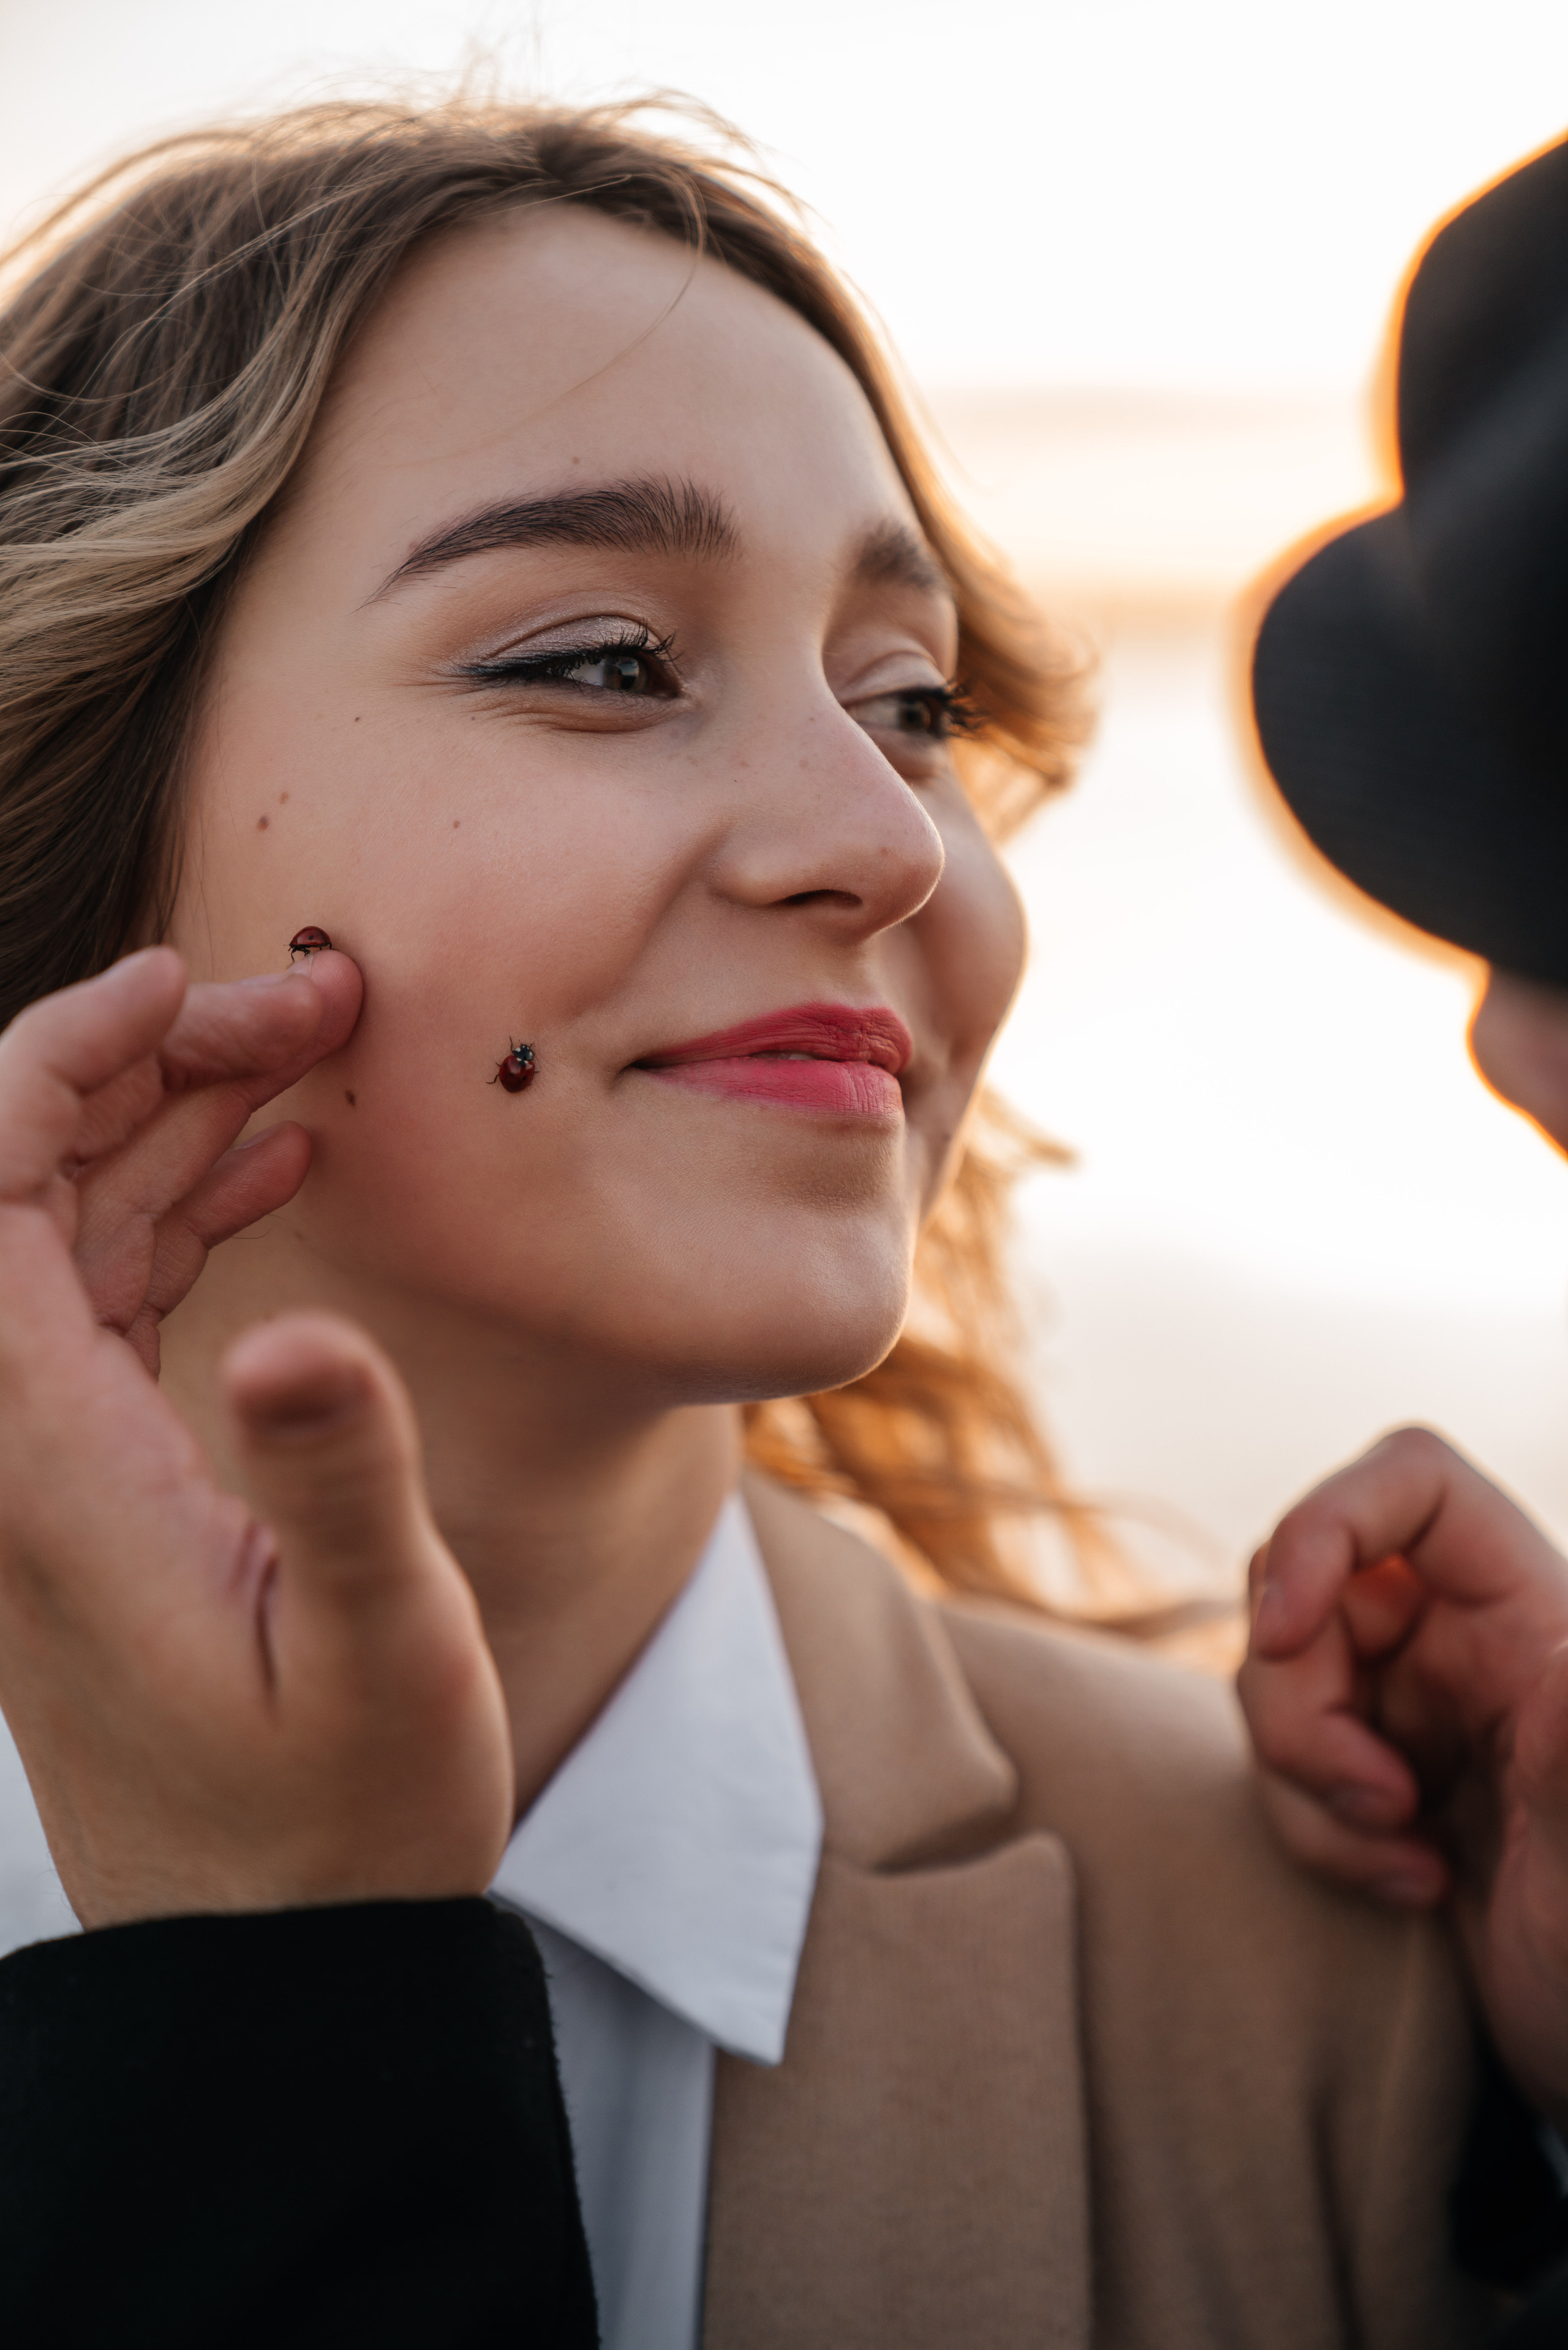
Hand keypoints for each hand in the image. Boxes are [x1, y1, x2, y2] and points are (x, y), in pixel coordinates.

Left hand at [0, 947, 512, 1927]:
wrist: (275, 1955)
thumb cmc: (339, 1817)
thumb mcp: (379, 1650)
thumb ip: (337, 1484)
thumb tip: (297, 1332)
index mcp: (48, 1465)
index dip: (55, 1057)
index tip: (183, 980)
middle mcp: (15, 1452)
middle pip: (24, 1188)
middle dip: (147, 1062)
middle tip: (307, 1006)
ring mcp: (44, 1469)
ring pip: (68, 1231)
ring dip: (171, 1125)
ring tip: (308, 1058)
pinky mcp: (92, 1488)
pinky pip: (104, 1300)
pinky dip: (179, 1210)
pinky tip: (271, 1170)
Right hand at [1239, 1426, 1567, 2119]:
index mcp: (1530, 1613)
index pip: (1413, 1480)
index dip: (1326, 1523)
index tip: (1285, 1632)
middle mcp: (1465, 1636)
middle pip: (1310, 1581)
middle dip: (1300, 1696)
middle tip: (1380, 1801)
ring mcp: (1413, 1702)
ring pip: (1276, 1673)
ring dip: (1305, 1775)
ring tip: (1407, 1857)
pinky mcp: (1373, 1770)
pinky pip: (1280, 1761)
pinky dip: (1312, 1827)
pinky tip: (1406, 1885)